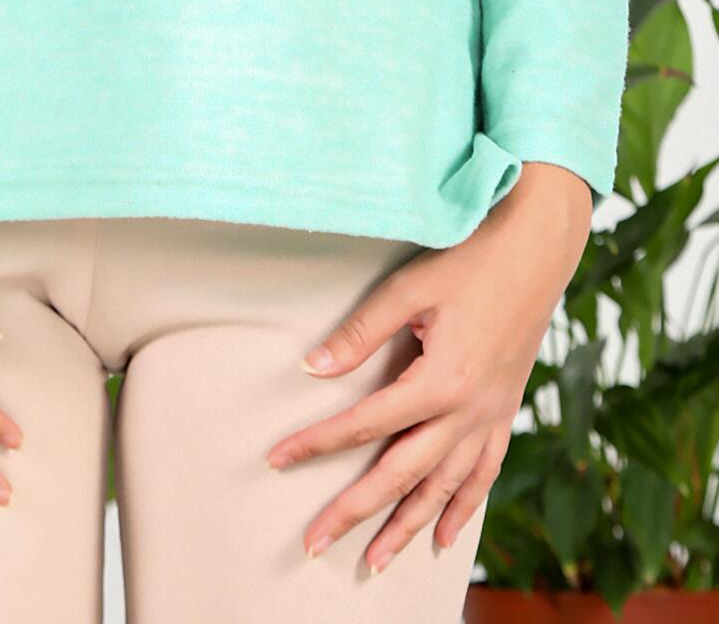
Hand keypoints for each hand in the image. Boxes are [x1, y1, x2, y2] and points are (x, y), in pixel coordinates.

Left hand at [265, 161, 593, 569]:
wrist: (537, 252)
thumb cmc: (470, 261)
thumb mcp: (410, 289)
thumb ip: (361, 332)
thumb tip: (313, 367)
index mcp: (441, 381)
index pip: (366, 424)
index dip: (318, 443)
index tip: (277, 458)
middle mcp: (468, 412)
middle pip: (402, 474)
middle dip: (356, 512)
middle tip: (314, 543)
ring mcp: (490, 418)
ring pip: (444, 488)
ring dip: (408, 528)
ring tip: (375, 562)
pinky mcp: (505, 413)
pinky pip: (484, 476)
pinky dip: (464, 510)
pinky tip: (445, 538)